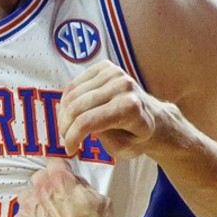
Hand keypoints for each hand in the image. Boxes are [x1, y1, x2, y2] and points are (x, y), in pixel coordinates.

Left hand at [12, 161, 109, 216]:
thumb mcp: (101, 201)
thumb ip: (85, 188)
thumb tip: (79, 186)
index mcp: (61, 180)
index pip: (55, 163)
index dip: (60, 171)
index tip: (63, 176)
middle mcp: (41, 191)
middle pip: (38, 179)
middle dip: (46, 186)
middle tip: (58, 200)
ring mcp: (29, 209)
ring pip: (26, 198)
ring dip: (35, 204)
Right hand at [57, 60, 182, 162]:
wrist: (152, 116)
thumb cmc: (137, 136)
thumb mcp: (122, 149)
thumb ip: (100, 137)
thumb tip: (76, 126)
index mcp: (130, 107)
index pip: (87, 122)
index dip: (72, 137)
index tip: (70, 150)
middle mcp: (123, 85)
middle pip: (77, 107)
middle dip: (65, 127)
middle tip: (66, 140)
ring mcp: (114, 73)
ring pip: (72, 95)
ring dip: (64, 115)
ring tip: (68, 128)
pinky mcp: (105, 66)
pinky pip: (75, 84)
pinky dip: (68, 100)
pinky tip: (72, 113)